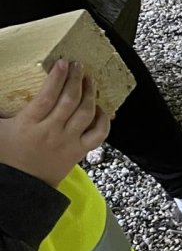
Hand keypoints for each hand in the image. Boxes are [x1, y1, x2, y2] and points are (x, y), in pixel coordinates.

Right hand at [0, 61, 109, 187]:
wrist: (20, 186)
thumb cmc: (7, 157)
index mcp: (29, 124)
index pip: (47, 96)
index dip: (57, 78)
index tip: (62, 63)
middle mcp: (51, 132)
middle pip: (69, 101)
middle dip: (76, 79)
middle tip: (78, 66)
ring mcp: (67, 142)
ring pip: (85, 114)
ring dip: (90, 94)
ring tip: (89, 81)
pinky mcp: (79, 152)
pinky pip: (98, 135)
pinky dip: (103, 120)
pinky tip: (100, 109)